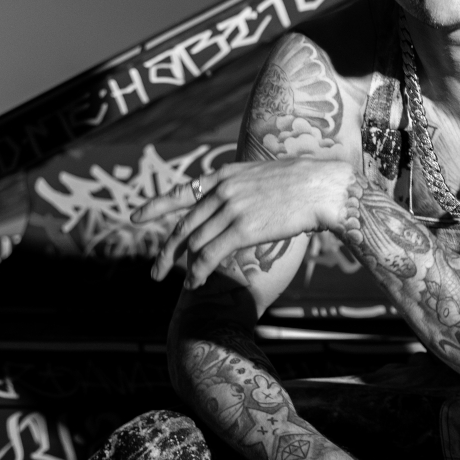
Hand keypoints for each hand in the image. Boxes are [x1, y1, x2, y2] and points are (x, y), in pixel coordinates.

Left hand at [135, 159, 353, 286]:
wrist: (323, 187)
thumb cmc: (304, 184)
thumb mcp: (264, 177)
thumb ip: (244, 189)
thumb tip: (238, 203)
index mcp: (225, 175)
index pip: (182, 192)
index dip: (156, 205)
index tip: (137, 217)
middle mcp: (222, 190)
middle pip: (184, 225)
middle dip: (167, 251)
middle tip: (155, 271)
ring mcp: (230, 209)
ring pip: (194, 243)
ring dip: (184, 267)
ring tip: (183, 284)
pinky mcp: (242, 229)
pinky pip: (209, 254)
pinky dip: (198, 272)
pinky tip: (195, 283)